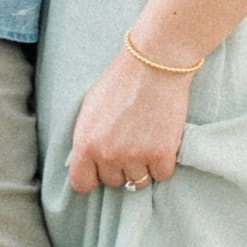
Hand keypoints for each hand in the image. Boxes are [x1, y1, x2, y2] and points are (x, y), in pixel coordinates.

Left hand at [67, 48, 192, 192]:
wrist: (154, 63)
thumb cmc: (122, 80)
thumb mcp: (90, 107)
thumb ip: (86, 137)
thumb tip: (86, 159)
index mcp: (85, 143)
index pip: (81, 183)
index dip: (93, 176)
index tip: (101, 170)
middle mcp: (108, 155)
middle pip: (114, 181)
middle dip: (121, 166)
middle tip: (130, 142)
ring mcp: (135, 157)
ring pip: (139, 181)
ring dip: (143, 165)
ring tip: (147, 139)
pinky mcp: (161, 154)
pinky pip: (162, 174)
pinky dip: (164, 161)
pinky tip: (162, 140)